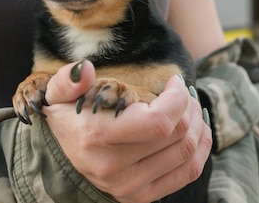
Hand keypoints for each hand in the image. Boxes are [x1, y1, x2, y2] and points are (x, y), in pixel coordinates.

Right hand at [43, 61, 211, 202]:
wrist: (61, 154)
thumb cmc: (68, 115)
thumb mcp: (58, 92)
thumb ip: (67, 80)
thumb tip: (84, 69)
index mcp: (96, 137)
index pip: (158, 122)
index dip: (177, 98)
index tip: (174, 81)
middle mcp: (112, 168)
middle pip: (176, 134)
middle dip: (189, 106)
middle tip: (184, 91)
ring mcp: (128, 186)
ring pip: (186, 152)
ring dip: (198, 124)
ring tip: (190, 107)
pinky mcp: (141, 196)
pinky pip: (187, 172)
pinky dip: (200, 148)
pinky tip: (196, 129)